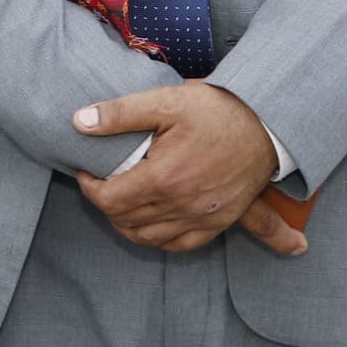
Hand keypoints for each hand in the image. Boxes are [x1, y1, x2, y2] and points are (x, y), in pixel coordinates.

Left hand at [71, 81, 306, 255]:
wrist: (268, 124)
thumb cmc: (217, 110)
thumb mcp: (166, 101)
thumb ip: (119, 114)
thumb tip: (79, 122)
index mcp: (164, 178)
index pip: (109, 200)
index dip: (89, 188)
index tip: (87, 171)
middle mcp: (182, 205)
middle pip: (124, 221)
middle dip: (105, 203)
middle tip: (102, 182)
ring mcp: (203, 218)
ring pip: (148, 238)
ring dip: (126, 224)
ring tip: (120, 201)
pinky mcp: (220, 222)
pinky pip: (179, 245)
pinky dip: (157, 239)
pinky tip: (149, 223)